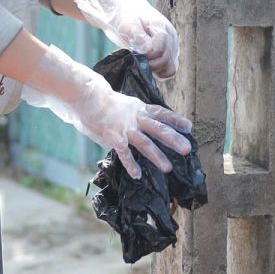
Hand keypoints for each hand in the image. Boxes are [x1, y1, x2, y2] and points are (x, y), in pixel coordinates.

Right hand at [20, 45, 193, 179]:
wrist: (85, 98)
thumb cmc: (101, 102)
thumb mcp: (123, 104)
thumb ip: (133, 114)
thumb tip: (141, 122)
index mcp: (138, 108)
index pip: (161, 113)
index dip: (175, 120)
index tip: (188, 127)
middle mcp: (135, 118)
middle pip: (159, 129)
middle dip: (174, 140)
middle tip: (187, 149)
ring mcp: (125, 128)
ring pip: (145, 143)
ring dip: (157, 156)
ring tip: (168, 167)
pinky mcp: (113, 137)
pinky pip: (124, 153)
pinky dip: (131, 165)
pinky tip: (137, 175)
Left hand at [75, 0, 180, 78]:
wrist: (127, 11)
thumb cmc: (126, 16)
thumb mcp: (128, 24)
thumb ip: (139, 37)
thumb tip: (148, 50)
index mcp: (163, 29)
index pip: (159, 50)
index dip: (146, 55)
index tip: (135, 52)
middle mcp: (171, 38)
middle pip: (166, 60)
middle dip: (150, 63)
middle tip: (136, 58)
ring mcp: (171, 47)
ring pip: (170, 67)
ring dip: (156, 69)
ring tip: (142, 62)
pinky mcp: (168, 53)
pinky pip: (170, 69)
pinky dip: (160, 72)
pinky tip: (148, 66)